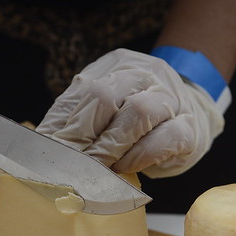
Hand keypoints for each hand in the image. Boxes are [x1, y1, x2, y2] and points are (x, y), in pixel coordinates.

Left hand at [36, 49, 224, 177]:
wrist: (192, 111)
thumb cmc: (137, 119)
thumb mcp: (106, 110)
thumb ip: (78, 122)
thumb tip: (43, 149)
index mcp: (116, 66)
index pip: (82, 92)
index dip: (63, 126)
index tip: (50, 154)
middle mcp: (144, 74)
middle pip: (106, 96)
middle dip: (85, 136)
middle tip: (72, 166)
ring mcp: (171, 98)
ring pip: (140, 111)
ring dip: (112, 146)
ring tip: (99, 169)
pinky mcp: (191, 127)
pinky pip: (166, 137)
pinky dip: (140, 156)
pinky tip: (126, 167)